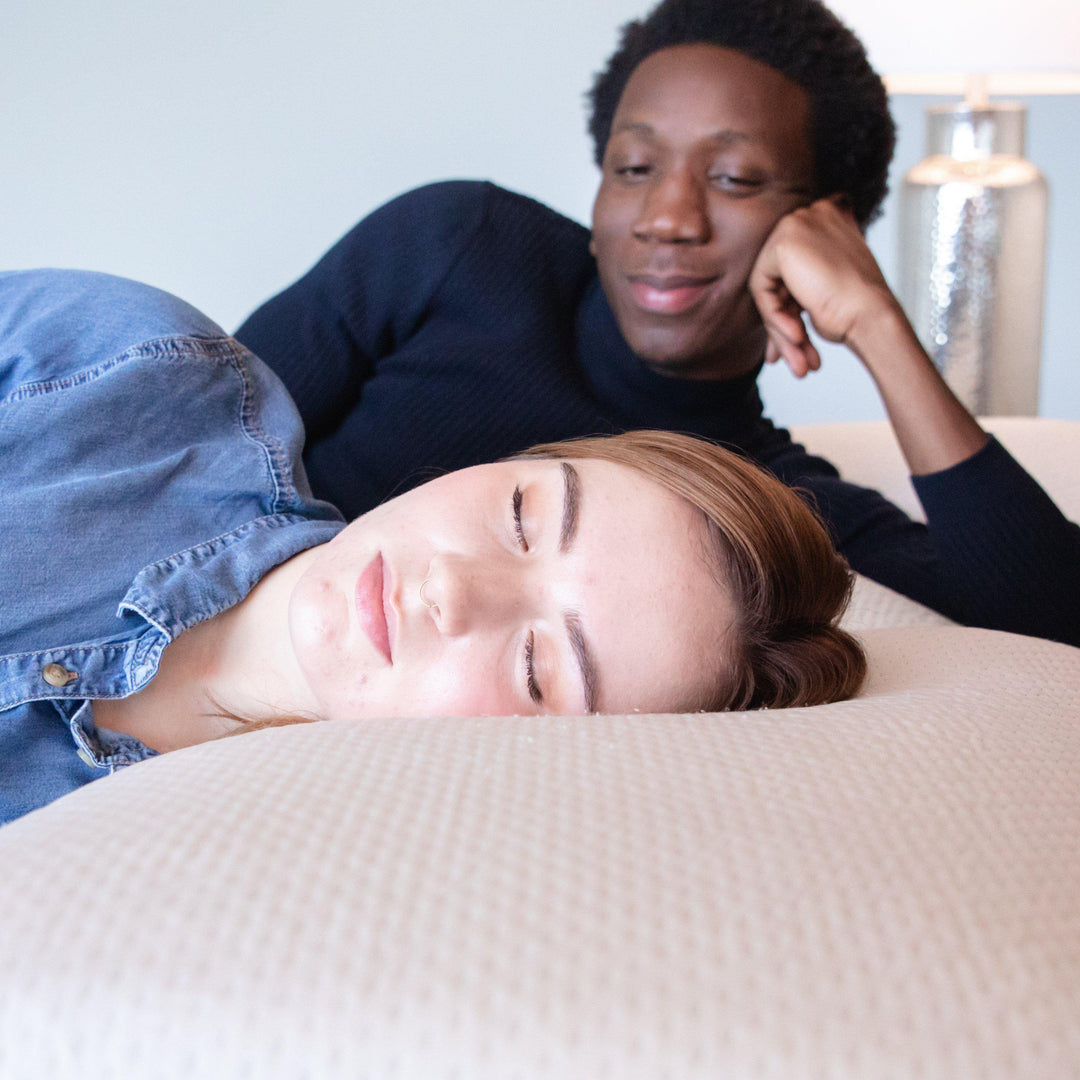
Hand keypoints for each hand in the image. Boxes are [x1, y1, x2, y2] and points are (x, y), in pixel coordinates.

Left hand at [749, 197, 900, 377]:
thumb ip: (802, 282)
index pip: (792, 268)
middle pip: (778, 278)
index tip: (798, 340)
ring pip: (770, 288)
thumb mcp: (827, 286)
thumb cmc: (859, 309)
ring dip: (781, 329)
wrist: (874, 316)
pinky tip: (797, 338)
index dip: (791, 308)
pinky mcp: (784, 243)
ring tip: (799, 362)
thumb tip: (775, 303)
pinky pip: (762, 290)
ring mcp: (797, 225)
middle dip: (782, 322)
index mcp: (828, 218)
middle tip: (794, 358)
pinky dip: (775, 319)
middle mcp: (812, 214)